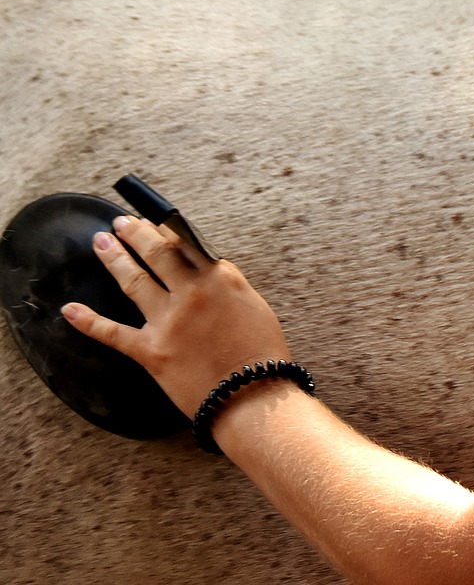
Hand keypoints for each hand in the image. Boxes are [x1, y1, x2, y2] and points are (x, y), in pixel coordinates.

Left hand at [62, 215, 292, 418]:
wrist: (252, 395)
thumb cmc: (262, 353)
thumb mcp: (254, 306)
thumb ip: (228, 286)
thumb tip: (207, 272)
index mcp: (221, 280)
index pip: (188, 244)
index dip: (167, 229)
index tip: (155, 220)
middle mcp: (192, 294)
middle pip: (158, 254)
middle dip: (136, 234)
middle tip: (121, 223)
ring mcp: (168, 321)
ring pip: (134, 281)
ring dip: (114, 258)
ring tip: (100, 242)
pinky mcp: (150, 351)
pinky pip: (112, 333)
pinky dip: (88, 321)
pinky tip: (70, 310)